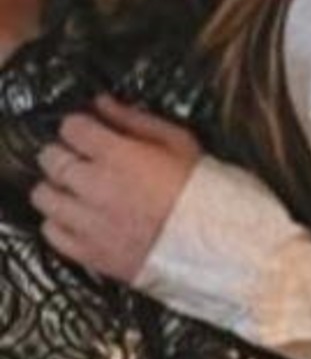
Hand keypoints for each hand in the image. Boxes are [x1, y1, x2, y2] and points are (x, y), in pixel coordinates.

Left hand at [32, 95, 201, 283]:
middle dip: (61, 154)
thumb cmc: (205, 193)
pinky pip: (52, 234)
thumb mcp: (179, 143)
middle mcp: (96, 187)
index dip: (78, 127)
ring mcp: (91, 223)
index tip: (87, 132)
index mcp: (118, 155)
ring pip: (44, 196)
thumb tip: (102, 103)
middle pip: (51, 159)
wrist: (219, 247)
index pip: (71, 127)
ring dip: (55, 189)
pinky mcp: (92, 254)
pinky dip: (58, 224)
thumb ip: (135, 121)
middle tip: (76, 159)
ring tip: (73, 191)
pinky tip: (75, 219)